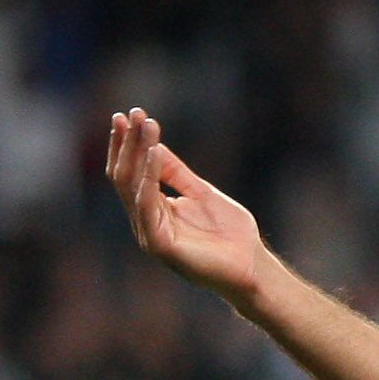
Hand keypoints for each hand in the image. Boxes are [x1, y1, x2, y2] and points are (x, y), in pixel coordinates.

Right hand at [105, 109, 266, 302]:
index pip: (131, 173)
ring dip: (138, 153)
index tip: (130, 114)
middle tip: (131, 113)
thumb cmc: (230, 234)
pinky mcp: (161, 246)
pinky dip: (150, 178)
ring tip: (144, 125)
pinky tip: (154, 154)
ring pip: (133, 187)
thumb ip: (176, 173)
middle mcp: (145, 222)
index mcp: (153, 210)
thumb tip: (154, 145)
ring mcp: (150, 235)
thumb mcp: (201, 193)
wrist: (252, 266)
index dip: (128, 144)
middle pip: (126, 177)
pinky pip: (148, 206)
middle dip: (128, 143)